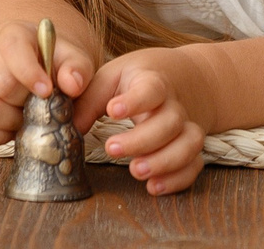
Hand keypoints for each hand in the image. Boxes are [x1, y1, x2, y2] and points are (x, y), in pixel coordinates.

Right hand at [0, 20, 100, 146]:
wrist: (33, 66)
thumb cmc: (53, 62)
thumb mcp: (72, 58)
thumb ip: (78, 68)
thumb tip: (73, 85)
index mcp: (13, 34)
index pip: (12, 48)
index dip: (29, 72)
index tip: (47, 91)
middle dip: (25, 103)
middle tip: (40, 105)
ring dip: (10, 121)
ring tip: (26, 116)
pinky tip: (10, 127)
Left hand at [74, 48, 210, 194]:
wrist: (180, 76)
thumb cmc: (137, 79)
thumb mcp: (111, 78)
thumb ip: (89, 101)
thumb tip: (68, 128)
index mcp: (153, 82)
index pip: (152, 88)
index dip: (135, 100)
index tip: (113, 109)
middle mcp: (174, 105)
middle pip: (170, 121)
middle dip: (142, 139)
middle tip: (111, 149)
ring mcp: (185, 127)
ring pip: (190, 143)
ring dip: (165, 161)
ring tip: (136, 172)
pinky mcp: (189, 147)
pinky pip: (195, 164)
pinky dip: (178, 179)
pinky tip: (153, 186)